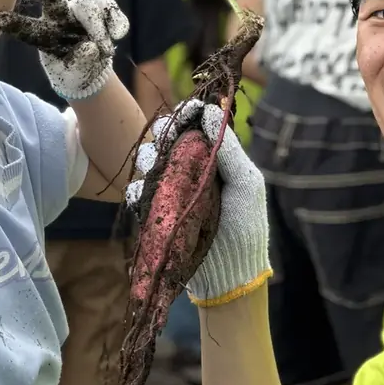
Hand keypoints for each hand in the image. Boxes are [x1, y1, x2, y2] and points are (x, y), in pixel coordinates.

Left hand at [0, 0, 128, 99]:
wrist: (96, 65)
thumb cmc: (75, 68)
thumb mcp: (74, 73)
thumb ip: (80, 63)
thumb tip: (90, 47)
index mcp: (44, 35)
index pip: (29, 30)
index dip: (16, 24)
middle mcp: (60, 17)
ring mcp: (81, 11)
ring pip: (90, 8)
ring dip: (99, 30)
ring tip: (104, 50)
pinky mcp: (102, 8)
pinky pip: (110, 11)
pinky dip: (116, 26)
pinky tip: (114, 36)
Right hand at [125, 100, 270, 305]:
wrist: (231, 273)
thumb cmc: (247, 225)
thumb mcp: (246, 184)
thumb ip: (229, 149)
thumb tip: (210, 113)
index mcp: (215, 159)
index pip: (196, 127)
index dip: (188, 115)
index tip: (187, 111)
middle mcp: (192, 170)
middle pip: (168, 140)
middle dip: (164, 134)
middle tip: (168, 141)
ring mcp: (173, 191)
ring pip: (150, 162)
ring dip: (148, 158)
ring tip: (154, 164)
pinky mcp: (158, 211)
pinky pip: (138, 193)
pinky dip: (137, 188)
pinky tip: (143, 190)